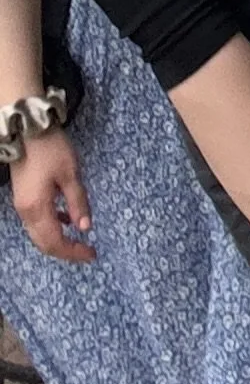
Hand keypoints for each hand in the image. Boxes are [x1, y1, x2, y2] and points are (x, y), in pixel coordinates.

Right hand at [8, 129, 92, 263]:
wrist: (27, 129)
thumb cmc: (52, 149)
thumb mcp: (71, 174)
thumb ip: (78, 202)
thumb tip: (86, 228)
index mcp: (37, 209)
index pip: (55, 242)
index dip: (73, 252)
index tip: (92, 254)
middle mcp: (26, 213)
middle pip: (44, 243)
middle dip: (66, 251)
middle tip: (87, 251)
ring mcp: (22, 205)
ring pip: (39, 234)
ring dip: (59, 240)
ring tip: (80, 239)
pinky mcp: (23, 197)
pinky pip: (37, 221)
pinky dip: (53, 225)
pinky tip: (67, 218)